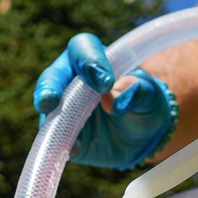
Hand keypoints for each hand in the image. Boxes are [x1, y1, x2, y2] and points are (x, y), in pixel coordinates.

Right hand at [33, 33, 177, 168]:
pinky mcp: (62, 133)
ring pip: (48, 107)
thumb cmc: (144, 104)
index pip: (83, 49)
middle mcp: (72, 80)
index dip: (89, 61)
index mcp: (93, 60)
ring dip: (51, 116)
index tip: (105, 82)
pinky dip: (61, 142)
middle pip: (53, 75)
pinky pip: (56, 137)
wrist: (141, 136)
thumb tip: (114, 102)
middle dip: (50, 85)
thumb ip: (138, 93)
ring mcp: (64, 107)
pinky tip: (75, 149)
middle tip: (51, 99)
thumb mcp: (150, 96)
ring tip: (61, 129)